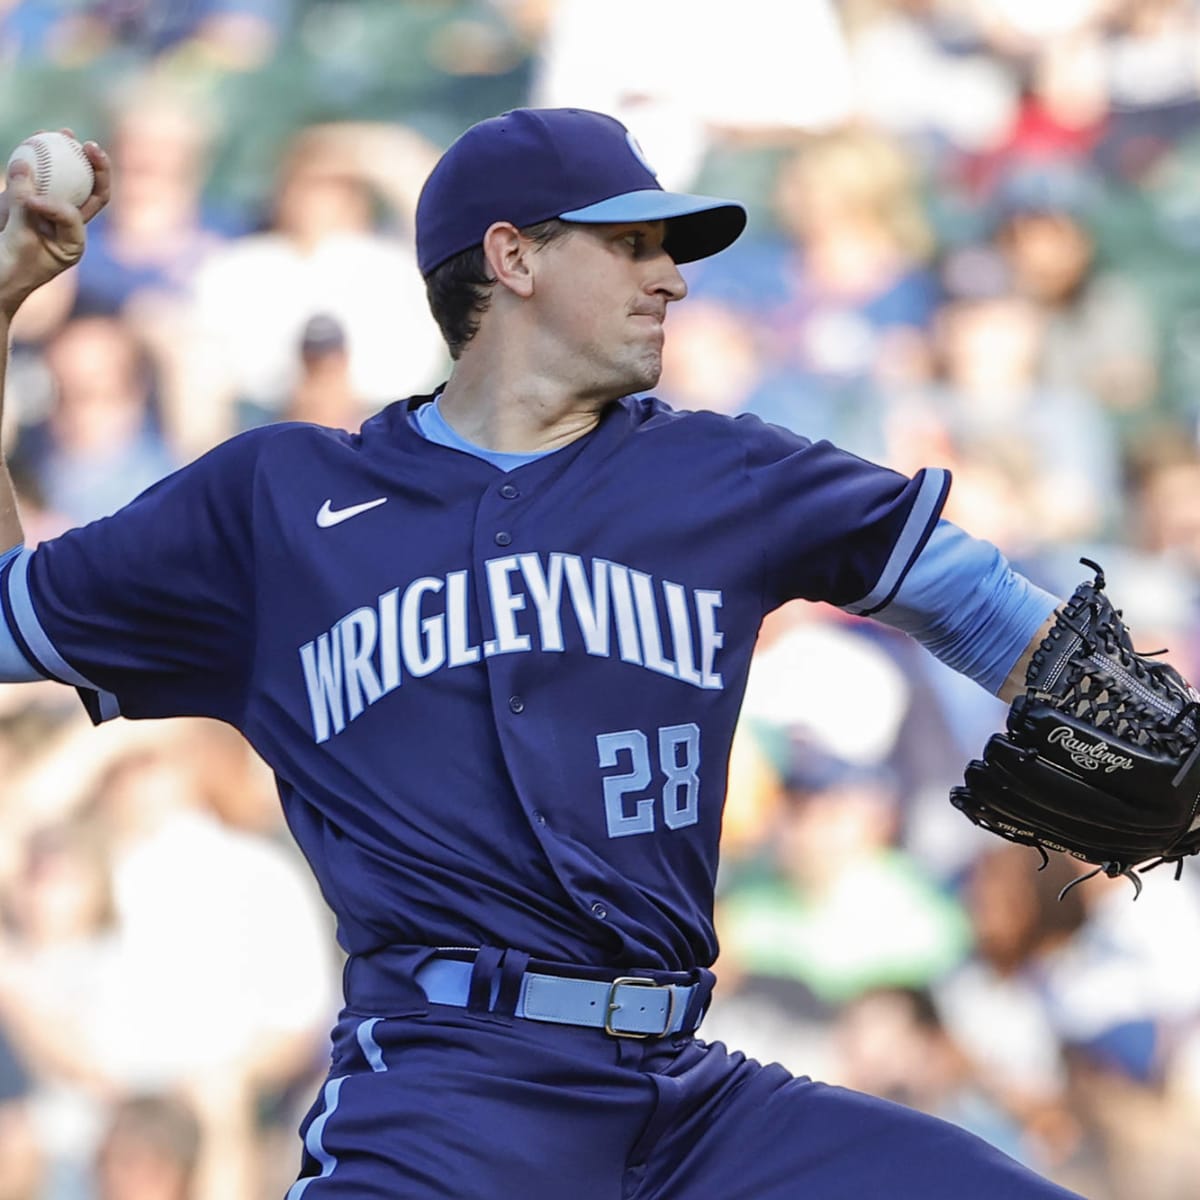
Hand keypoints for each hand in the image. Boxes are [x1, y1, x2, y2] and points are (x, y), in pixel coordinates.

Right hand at [0, 131, 109, 318]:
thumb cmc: (8, 268)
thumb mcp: (15, 238)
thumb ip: (21, 203)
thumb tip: (24, 163)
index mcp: (73, 244)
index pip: (74, 216)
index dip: (53, 205)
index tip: (29, 203)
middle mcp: (69, 229)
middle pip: (92, 194)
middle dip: (95, 169)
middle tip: (89, 146)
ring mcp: (52, 216)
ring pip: (70, 183)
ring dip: (70, 156)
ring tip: (65, 132)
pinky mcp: (33, 204)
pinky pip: (42, 179)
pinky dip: (42, 159)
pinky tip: (38, 136)